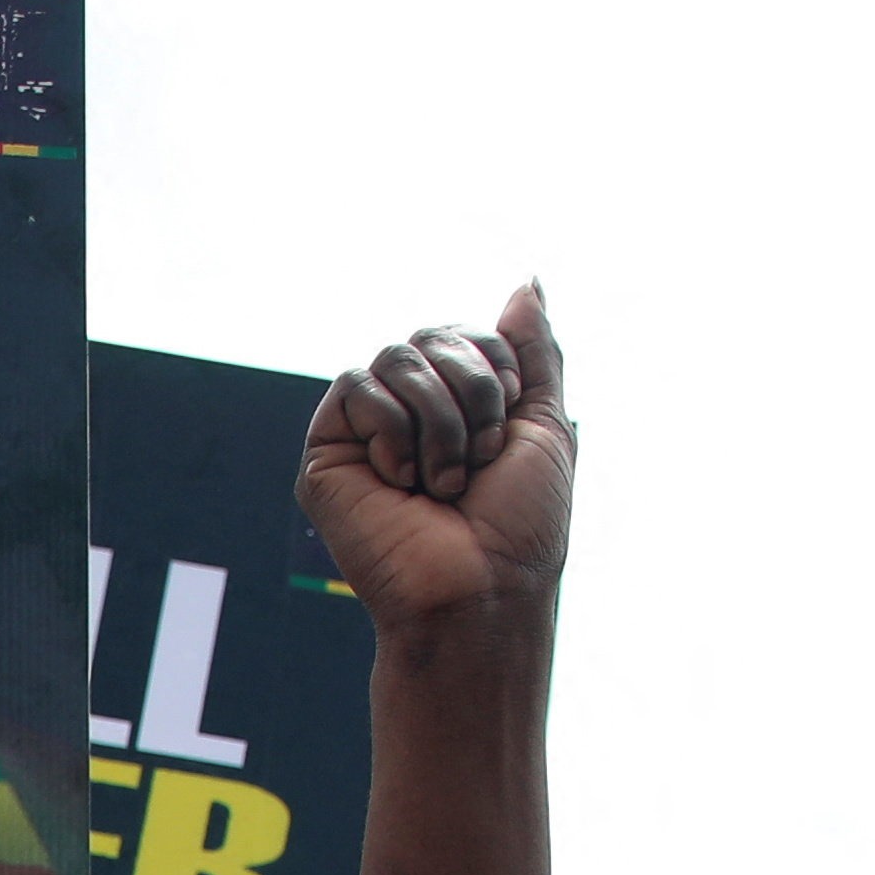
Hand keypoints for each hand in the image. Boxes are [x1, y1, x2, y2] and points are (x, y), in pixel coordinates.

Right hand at [294, 286, 571, 632]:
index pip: (465, 334)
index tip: (506, 422)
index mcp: (456, 407)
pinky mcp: (328, 453)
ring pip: (396, 355)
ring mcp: (365, 432)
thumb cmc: (520, 528)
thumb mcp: (546, 426)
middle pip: (431, 336)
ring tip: (444, 482)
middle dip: (471, 391)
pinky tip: (401, 479)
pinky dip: (393, 428)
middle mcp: (408, 414)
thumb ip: (533, 354)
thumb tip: (528, 282)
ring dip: (439, 418)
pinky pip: (357, 385)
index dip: (494, 364)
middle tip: (478, 461)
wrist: (481, 591)